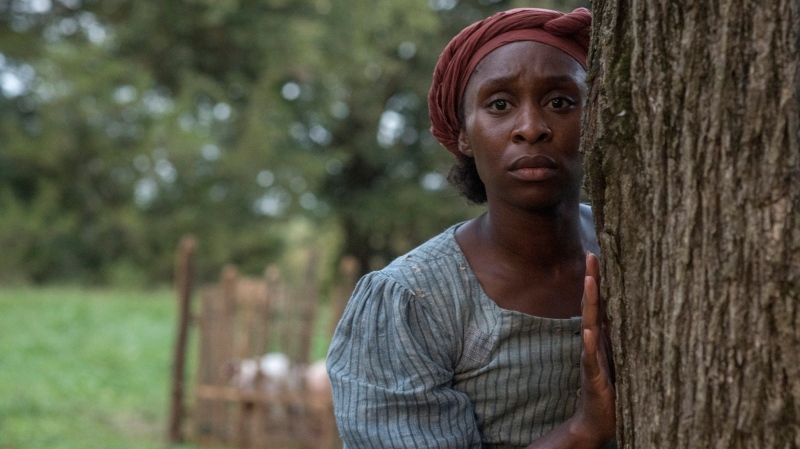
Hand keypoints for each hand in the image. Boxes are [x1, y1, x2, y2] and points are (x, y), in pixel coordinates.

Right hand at [570, 252, 615, 445]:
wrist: (597, 420)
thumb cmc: (613, 391)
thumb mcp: (625, 359)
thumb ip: (627, 339)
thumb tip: (645, 316)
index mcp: (603, 337)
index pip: (601, 303)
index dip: (599, 280)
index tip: (599, 255)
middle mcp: (594, 342)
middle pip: (591, 305)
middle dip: (591, 280)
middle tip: (591, 255)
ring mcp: (591, 357)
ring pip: (589, 324)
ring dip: (588, 303)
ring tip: (589, 282)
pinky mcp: (592, 376)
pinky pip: (589, 357)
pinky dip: (588, 344)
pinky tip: (587, 331)